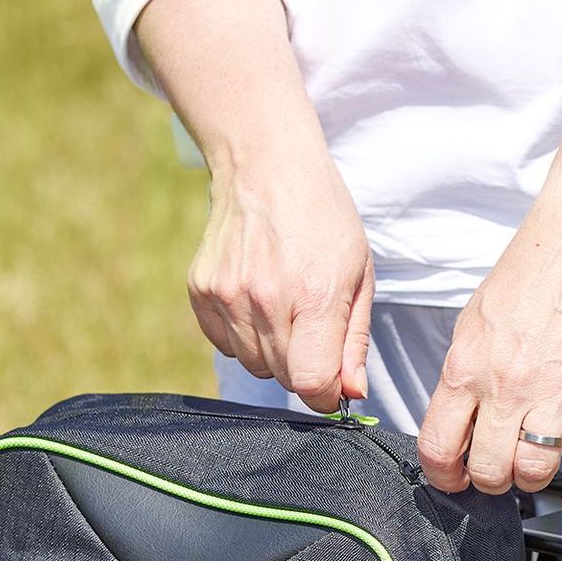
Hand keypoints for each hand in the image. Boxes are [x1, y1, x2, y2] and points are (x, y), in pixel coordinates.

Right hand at [189, 134, 372, 410]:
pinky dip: (243, 336)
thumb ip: (354, 341)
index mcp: (314, 297)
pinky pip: (224, 344)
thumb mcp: (360, 276)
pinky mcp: (201, 290)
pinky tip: (258, 299)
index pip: (311, 383)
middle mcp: (266, 299)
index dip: (325, 394)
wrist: (267, 166)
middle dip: (304, 368)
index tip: (333, 383)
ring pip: (253, 365)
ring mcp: (228, 295)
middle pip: (283, 379)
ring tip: (286, 308)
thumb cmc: (324, 219)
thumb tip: (350, 394)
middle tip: (313, 328)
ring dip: (273, 353)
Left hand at [418, 191, 561, 518]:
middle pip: (488, 469)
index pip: (438, 446)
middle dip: (490, 481)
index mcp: (467, 367)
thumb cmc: (526, 279)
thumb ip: (462, 378)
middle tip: (497, 472)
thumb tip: (455, 425)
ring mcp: (557, 391)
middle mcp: (507, 384)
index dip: (443, 475)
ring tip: (532, 467)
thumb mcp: (470, 326)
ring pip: (535, 470)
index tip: (453, 477)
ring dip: (531, 480)